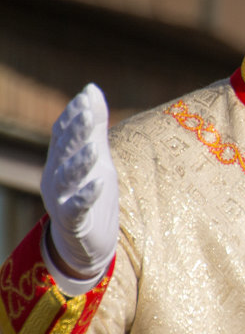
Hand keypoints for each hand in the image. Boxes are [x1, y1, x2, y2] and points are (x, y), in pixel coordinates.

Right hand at [40, 84, 118, 279]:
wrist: (86, 244)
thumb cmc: (90, 194)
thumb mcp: (97, 157)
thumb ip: (94, 127)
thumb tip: (91, 89)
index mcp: (61, 161)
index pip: (63, 134)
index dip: (73, 116)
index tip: (86, 98)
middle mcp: (56, 178)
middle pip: (64, 153)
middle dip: (75, 133)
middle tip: (88, 114)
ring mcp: (62, 200)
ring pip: (67, 179)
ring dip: (79, 162)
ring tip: (93, 147)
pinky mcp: (74, 222)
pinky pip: (77, 208)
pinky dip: (87, 195)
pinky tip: (99, 183)